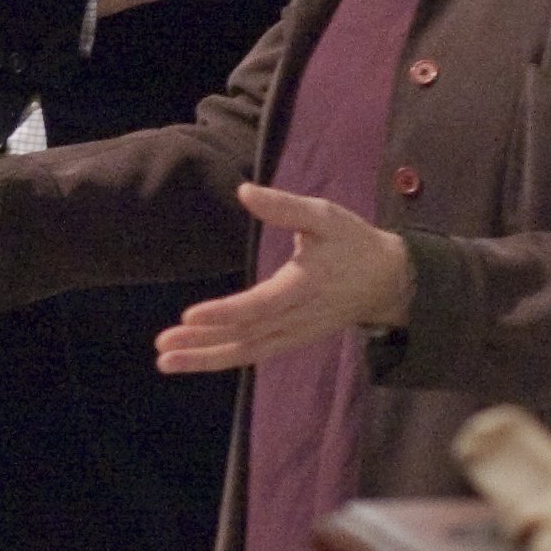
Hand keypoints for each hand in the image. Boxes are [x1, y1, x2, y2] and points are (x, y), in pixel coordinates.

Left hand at [155, 185, 411, 374]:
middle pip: (245, 336)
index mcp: (304, 285)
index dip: (225, 312)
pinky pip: (254, 353)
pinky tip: (193, 358)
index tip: (190, 315)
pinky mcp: (291, 339)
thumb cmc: (352, 242)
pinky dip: (223, 358)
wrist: (387, 281)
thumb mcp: (325, 215)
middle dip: (202, 344)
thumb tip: (244, 192)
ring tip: (166, 359)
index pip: (260, 305)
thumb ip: (285, 206)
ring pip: (246, 351)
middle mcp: (297, 317)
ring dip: (205, 357)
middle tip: (162, 347)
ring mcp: (294, 334)